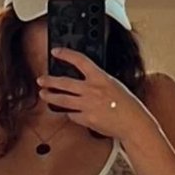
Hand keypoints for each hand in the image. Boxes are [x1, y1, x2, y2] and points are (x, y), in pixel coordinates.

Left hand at [37, 49, 156, 141]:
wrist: (133, 123)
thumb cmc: (128, 105)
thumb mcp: (114, 84)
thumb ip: (98, 81)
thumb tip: (84, 81)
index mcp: (100, 77)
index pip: (79, 60)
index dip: (66, 54)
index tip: (56, 52)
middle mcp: (92, 90)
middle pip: (64, 83)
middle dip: (50, 81)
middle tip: (41, 80)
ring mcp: (88, 105)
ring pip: (63, 101)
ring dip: (51, 97)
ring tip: (44, 95)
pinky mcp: (87, 120)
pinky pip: (73, 115)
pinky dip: (70, 114)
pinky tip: (68, 112)